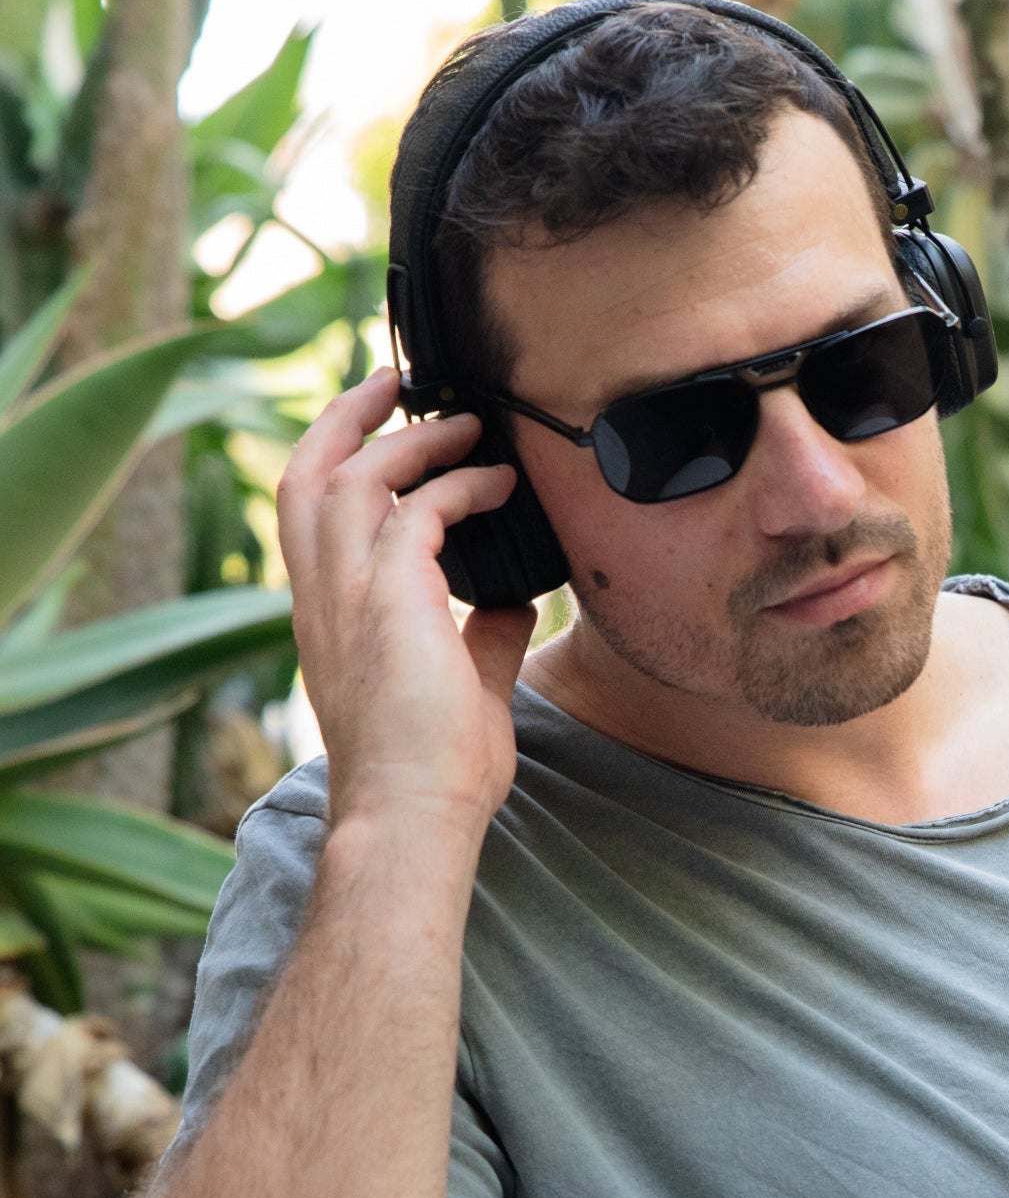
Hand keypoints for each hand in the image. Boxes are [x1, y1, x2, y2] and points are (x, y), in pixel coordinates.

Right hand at [276, 366, 532, 840]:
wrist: (417, 816)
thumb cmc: (438, 773)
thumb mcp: (466, 688)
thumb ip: (483, 637)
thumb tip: (514, 597)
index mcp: (329, 620)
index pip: (311, 519)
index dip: (340, 463)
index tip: (383, 432)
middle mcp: (322, 600)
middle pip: (305, 476)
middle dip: (345, 419)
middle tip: (390, 381)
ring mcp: (345, 596)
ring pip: (346, 476)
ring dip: (404, 438)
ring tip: (460, 419)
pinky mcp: (387, 598)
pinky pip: (417, 509)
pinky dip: (458, 485)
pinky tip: (499, 484)